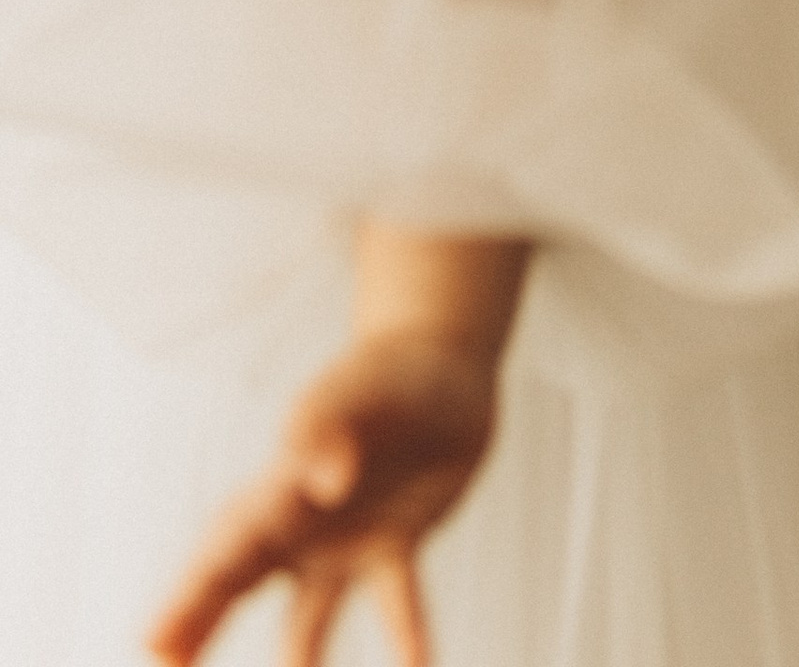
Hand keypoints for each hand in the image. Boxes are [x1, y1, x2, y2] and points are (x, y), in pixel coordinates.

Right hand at [148, 331, 498, 666]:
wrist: (440, 368)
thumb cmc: (380, 375)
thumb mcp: (356, 387)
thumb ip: (330, 421)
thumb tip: (326, 481)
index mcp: (278, 481)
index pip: (220, 547)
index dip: (185, 597)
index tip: (152, 644)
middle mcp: (298, 521)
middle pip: (237, 581)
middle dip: (199, 625)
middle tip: (164, 663)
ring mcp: (343, 540)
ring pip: (305, 613)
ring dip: (296, 654)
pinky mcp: (394, 546)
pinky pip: (397, 602)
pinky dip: (406, 637)